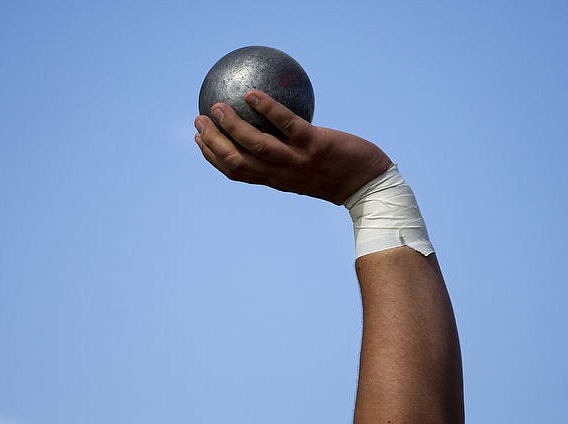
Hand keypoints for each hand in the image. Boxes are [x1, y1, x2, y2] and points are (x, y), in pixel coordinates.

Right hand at [194, 90, 392, 204]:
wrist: (368, 185)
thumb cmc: (337, 175)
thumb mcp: (305, 171)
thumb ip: (286, 156)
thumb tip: (271, 130)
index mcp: (276, 180)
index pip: (236, 172)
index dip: (213, 157)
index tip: (199, 140)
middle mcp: (282, 174)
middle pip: (237, 161)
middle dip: (213, 143)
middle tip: (200, 120)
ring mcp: (297, 160)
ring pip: (256, 145)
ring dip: (232, 127)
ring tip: (217, 107)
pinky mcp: (315, 145)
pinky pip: (287, 124)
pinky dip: (267, 109)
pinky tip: (252, 94)